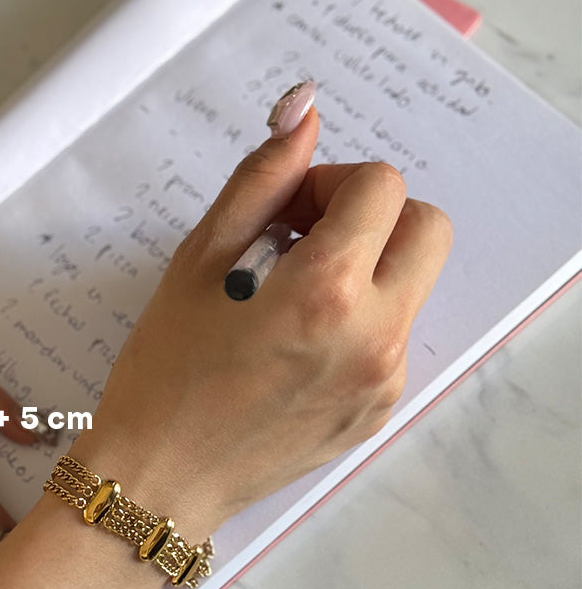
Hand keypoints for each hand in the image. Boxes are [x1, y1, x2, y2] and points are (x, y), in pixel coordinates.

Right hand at [72, 106, 451, 534]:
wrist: (161, 478)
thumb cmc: (163, 370)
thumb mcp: (198, 262)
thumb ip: (260, 179)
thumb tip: (302, 109)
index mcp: (327, 291)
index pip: (382, 187)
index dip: (331, 182)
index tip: (285, 212)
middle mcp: (375, 336)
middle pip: (425, 229)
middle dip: (372, 216)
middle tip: (303, 240)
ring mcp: (385, 380)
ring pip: (410, 285)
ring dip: (364, 269)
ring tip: (288, 299)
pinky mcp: (379, 411)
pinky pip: (393, 339)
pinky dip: (356, 321)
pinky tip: (293, 346)